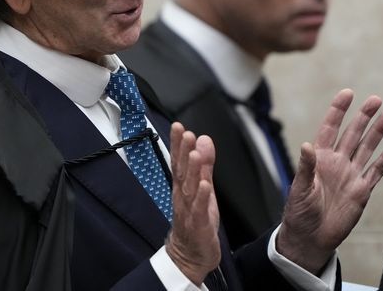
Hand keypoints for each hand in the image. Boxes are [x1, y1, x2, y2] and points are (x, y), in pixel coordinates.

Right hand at [165, 122, 220, 284]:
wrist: (190, 256)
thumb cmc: (195, 220)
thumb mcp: (203, 188)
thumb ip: (204, 164)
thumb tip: (204, 139)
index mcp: (183, 186)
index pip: (179, 162)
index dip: (178, 144)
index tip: (178, 127)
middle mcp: (182, 197)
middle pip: (182, 172)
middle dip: (183, 152)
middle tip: (185, 134)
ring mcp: (188, 211)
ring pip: (190, 189)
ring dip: (193, 171)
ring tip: (195, 154)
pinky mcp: (198, 225)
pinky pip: (199, 210)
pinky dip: (202, 198)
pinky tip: (205, 185)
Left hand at [277, 90, 382, 273]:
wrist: (311, 239)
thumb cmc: (299, 213)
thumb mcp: (299, 189)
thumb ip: (305, 167)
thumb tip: (306, 145)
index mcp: (320, 158)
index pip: (330, 128)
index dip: (338, 111)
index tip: (348, 94)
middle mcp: (337, 162)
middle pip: (353, 134)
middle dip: (364, 116)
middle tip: (376, 100)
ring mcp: (351, 175)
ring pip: (367, 148)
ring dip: (377, 133)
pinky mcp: (362, 191)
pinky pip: (376, 171)